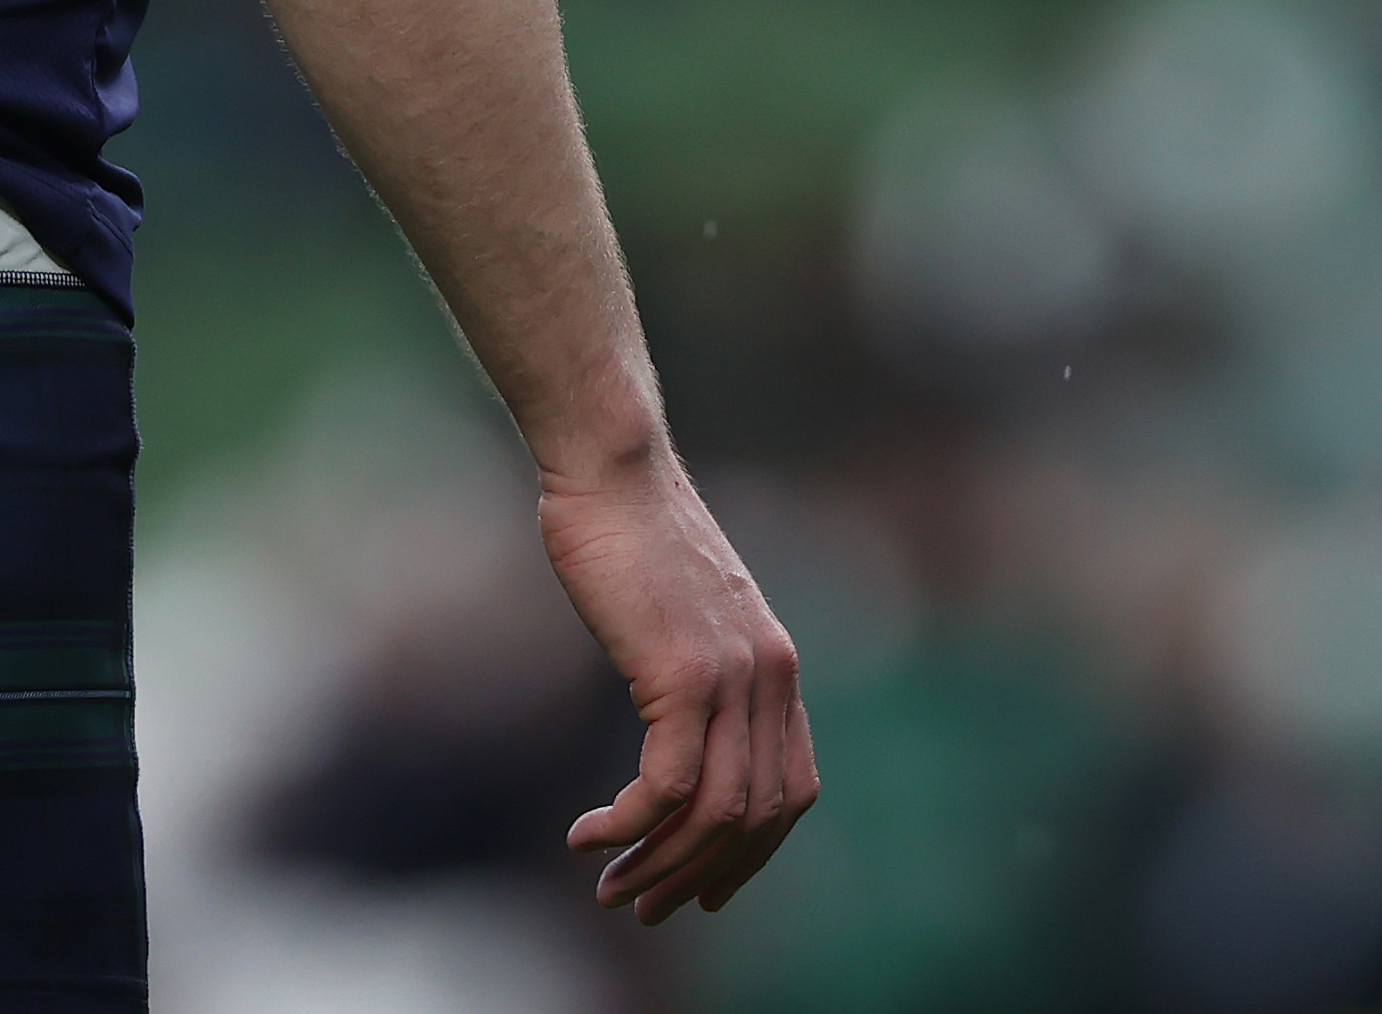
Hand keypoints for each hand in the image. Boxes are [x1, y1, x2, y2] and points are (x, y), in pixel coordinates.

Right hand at [542, 453, 817, 922]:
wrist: (614, 471)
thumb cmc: (632, 538)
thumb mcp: (686, 619)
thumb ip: (702, 677)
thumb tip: (680, 735)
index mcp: (778, 666)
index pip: (794, 790)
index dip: (753, 855)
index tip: (704, 892)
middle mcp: (772, 675)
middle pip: (757, 816)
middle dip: (701, 877)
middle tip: (643, 909)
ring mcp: (734, 675)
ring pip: (714, 812)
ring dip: (660, 865)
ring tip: (610, 889)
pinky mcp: (685, 673)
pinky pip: (667, 785)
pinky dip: (628, 826)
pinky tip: (588, 834)